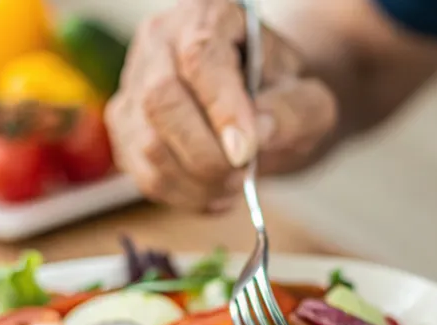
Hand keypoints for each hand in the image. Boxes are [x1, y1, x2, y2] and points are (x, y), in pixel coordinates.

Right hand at [105, 0, 337, 211]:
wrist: (264, 106)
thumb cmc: (284, 95)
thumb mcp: (310, 99)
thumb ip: (294, 111)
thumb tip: (258, 132)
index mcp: (210, 15)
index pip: (200, 56)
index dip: (221, 108)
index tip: (246, 151)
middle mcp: (161, 40)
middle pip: (160, 100)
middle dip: (205, 154)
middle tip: (243, 175)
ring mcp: (134, 82)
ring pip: (147, 142)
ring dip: (196, 180)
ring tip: (233, 184)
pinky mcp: (126, 125)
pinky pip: (142, 171)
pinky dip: (182, 194)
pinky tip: (213, 192)